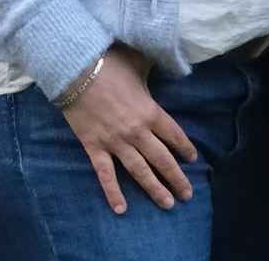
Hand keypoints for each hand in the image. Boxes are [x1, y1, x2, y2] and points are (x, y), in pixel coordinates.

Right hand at [59, 45, 197, 214]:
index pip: (174, 135)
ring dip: (155, 189)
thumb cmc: (109, 62)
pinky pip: (105, 175)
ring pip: (140, 172)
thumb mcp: (139, 61)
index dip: (185, 148)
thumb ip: (154, 66)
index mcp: (151, 111)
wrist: (75, 70)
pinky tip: (121, 209)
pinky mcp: (94, 147)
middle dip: (177, 178)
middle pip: (162, 160)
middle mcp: (137, 132)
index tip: (192, 159)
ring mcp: (115, 142)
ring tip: (168, 204)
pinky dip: (113, 193)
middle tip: (187, 195)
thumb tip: (168, 59)